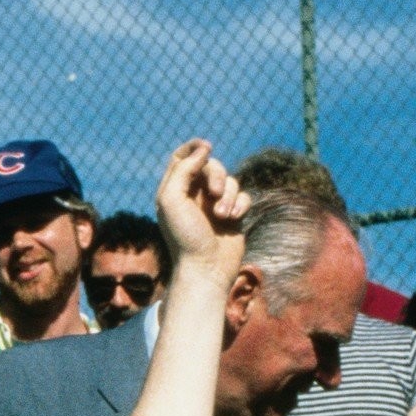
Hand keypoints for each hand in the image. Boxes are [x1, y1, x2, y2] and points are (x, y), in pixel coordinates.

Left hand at [153, 139, 248, 285]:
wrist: (205, 268)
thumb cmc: (184, 237)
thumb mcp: (172, 200)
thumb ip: (183, 170)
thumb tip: (203, 149)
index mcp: (174, 191)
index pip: (181, 157)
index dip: (194, 147)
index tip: (206, 147)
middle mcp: (193, 196)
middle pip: (210, 165)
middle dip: (216, 175)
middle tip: (213, 194)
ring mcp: (213, 205)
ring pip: (229, 180)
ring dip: (228, 194)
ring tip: (222, 216)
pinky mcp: (232, 215)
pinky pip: (243, 195)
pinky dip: (240, 204)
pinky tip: (234, 219)